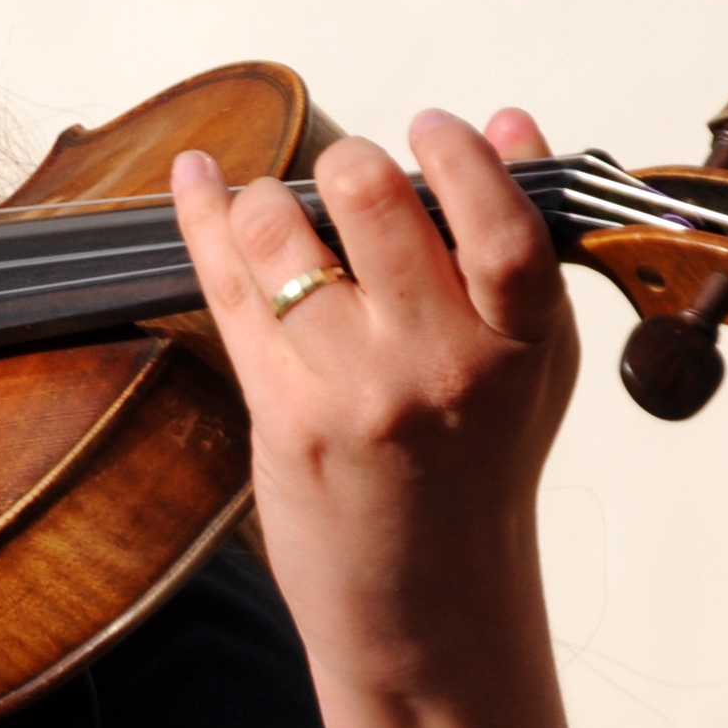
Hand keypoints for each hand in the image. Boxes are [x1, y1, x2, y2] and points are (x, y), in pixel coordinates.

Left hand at [170, 110, 579, 683]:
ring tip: (274, 200)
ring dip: (268, 199)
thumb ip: (520, 247)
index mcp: (521, 344)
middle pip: (378, 213)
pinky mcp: (286, 418)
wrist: (431, 605)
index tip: (432, 127)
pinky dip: (204, 221)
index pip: (503, 225)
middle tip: (343, 169)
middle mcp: (441, 364)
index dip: (461, 157)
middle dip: (348, 165)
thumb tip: (512, 122)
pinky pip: (232, 292)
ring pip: (287, 245)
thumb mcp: (534, 363)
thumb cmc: (478, 470)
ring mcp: (358, 391)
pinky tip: (193, 179)